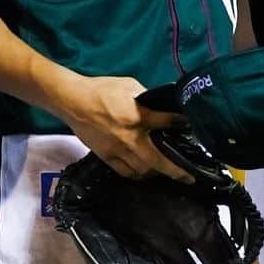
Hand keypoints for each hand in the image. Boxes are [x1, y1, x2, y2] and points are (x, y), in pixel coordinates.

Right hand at [58, 75, 191, 181]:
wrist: (74, 101)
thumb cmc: (102, 89)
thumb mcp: (129, 85)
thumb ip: (146, 97)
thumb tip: (158, 104)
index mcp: (139, 116)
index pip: (168, 123)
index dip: (182, 124)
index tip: (190, 128)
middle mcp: (132, 138)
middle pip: (159, 161)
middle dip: (176, 171)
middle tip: (188, 177)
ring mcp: (119, 151)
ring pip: (143, 171)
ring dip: (156, 173)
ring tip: (166, 173)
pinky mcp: (107, 157)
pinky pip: (126, 172)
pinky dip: (137, 175)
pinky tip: (144, 173)